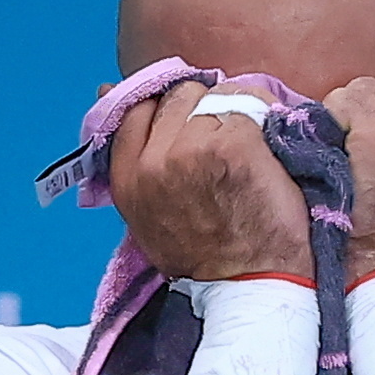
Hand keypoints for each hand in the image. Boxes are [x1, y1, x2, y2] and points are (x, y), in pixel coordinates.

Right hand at [110, 82, 312, 281]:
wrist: (251, 286)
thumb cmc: (208, 258)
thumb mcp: (147, 214)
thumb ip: (133, 158)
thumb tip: (104, 88)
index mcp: (127, 179)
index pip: (138, 108)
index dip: (168, 111)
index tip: (190, 126)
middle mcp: (153, 162)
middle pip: (177, 96)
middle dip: (202, 108)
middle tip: (226, 141)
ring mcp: (192, 149)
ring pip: (213, 95)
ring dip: (234, 109)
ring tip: (249, 146)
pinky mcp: (233, 143)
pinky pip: (248, 101)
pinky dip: (264, 113)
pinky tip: (269, 143)